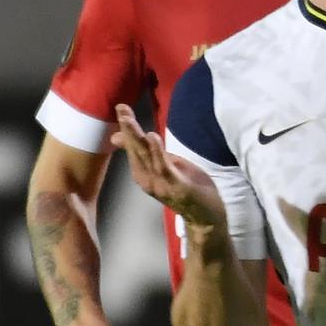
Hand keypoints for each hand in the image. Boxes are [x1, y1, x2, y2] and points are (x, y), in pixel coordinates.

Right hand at [110, 104, 225, 226]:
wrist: (205, 217)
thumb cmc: (187, 189)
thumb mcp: (167, 167)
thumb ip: (150, 153)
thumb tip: (132, 139)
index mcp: (145, 173)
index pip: (133, 147)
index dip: (126, 128)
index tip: (120, 108)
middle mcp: (148, 179)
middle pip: (136, 150)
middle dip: (128, 128)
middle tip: (121, 108)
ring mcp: (160, 184)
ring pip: (145, 157)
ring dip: (137, 137)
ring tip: (129, 120)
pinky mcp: (176, 187)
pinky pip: (164, 168)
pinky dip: (157, 152)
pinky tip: (152, 136)